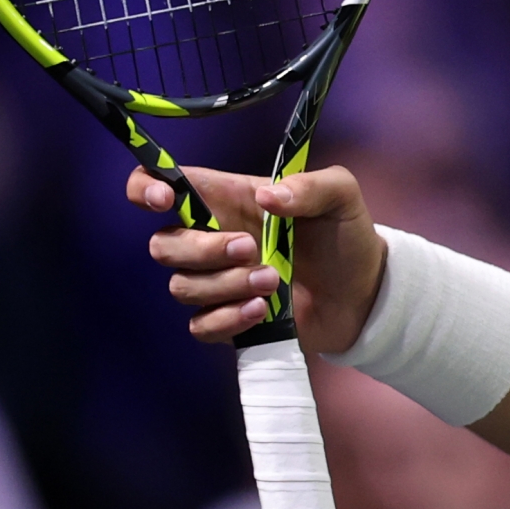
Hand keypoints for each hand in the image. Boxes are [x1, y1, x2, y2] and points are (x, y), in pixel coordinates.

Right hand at [133, 163, 386, 353]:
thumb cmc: (344, 236)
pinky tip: (262, 310)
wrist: (364, 293)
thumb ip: (311, 185)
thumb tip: (268, 197)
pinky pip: (200, 325)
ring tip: (274, 280)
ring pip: (181, 286)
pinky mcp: (227, 319)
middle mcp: (212, 239)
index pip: (160, 184)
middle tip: (250, 247)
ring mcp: (216, 282)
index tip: (164, 199)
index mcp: (227, 199)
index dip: (145, 188)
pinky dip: (227, 319)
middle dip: (203, 249)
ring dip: (226, 285)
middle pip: (163, 245)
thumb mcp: (341, 196)